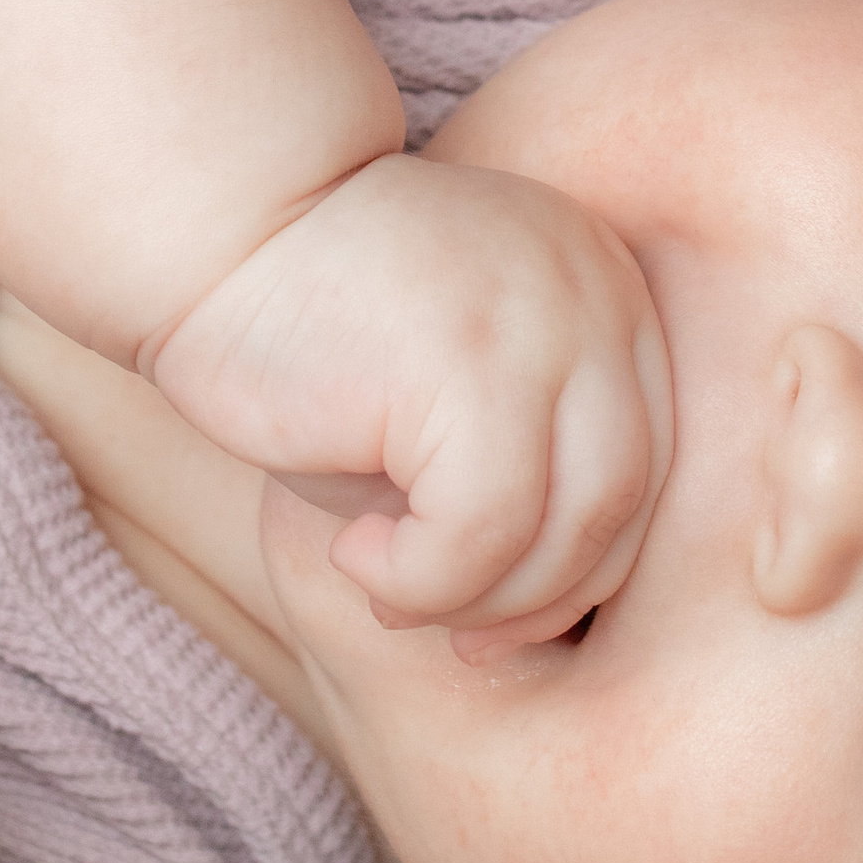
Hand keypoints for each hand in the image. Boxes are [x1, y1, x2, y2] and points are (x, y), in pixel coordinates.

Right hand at [155, 154, 671, 659]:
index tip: (493, 619)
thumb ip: (519, 480)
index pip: (649, 466)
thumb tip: (541, 629)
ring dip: (476, 599)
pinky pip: (486, 533)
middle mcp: (600, 296)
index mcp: (609, 291)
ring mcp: (549, 321)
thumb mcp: (447, 403)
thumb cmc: (312, 327)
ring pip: (572, 530)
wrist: (214, 225)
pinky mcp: (477, 364)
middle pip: (629, 502)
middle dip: (539, 601)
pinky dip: (420, 579)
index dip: (581, 567)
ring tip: (385, 585)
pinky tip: (352, 552)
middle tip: (454, 636)